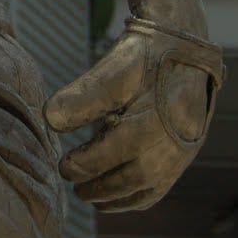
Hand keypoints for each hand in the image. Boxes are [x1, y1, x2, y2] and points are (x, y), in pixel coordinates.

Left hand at [44, 18, 224, 211]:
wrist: (182, 41)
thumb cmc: (143, 55)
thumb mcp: (112, 68)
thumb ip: (83, 96)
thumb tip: (50, 120)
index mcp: (158, 119)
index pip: (117, 152)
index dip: (86, 163)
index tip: (62, 166)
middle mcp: (177, 139)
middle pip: (136, 177)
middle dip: (101, 186)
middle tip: (74, 187)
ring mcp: (185, 147)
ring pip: (151, 186)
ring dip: (119, 197)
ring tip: (90, 197)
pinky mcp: (187, 149)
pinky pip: (164, 184)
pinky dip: (139, 195)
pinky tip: (117, 196)